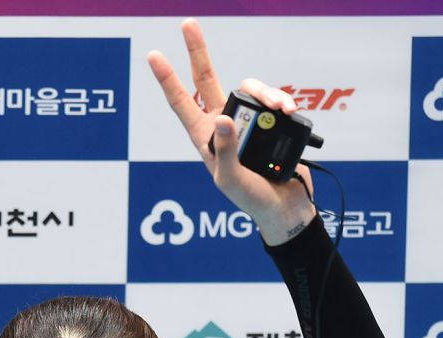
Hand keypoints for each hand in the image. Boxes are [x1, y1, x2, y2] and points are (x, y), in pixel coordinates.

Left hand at [147, 18, 316, 244]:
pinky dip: (281, 100)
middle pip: (209, 80)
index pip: (182, 104)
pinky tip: (288, 110)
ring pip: (249, 88)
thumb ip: (224, 150)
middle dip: (198, 52)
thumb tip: (222, 118)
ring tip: (280, 109)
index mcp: (205, 138)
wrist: (284, 206)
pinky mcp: (271, 122)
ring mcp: (248, 121)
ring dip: (264, 91)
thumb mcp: (230, 180)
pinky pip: (273, 100)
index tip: (154, 55)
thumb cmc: (251, 200)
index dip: (167, 80)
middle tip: (187, 24)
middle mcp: (224, 124)